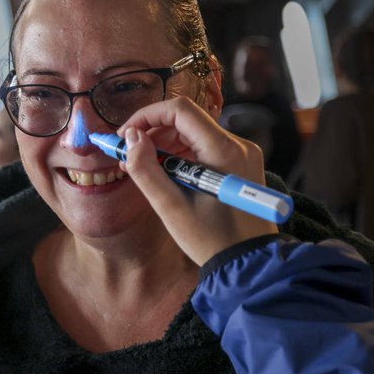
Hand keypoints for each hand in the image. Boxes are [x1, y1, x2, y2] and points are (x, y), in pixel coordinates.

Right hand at [118, 97, 278, 265]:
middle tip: (127, 156)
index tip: (125, 136)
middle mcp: (238, 145)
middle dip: (152, 133)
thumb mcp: (171, 207)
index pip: (179, 110)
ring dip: (165, 145)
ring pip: (194, 133)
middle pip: (187, 121)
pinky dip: (181, 156)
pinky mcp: (241, 165)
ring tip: (142, 168)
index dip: (146, 116)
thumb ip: (146, 169)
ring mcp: (242, 154)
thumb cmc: (211, 240)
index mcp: (224, 150)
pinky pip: (205, 148)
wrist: (249, 263)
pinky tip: (164, 174)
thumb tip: (130, 138)